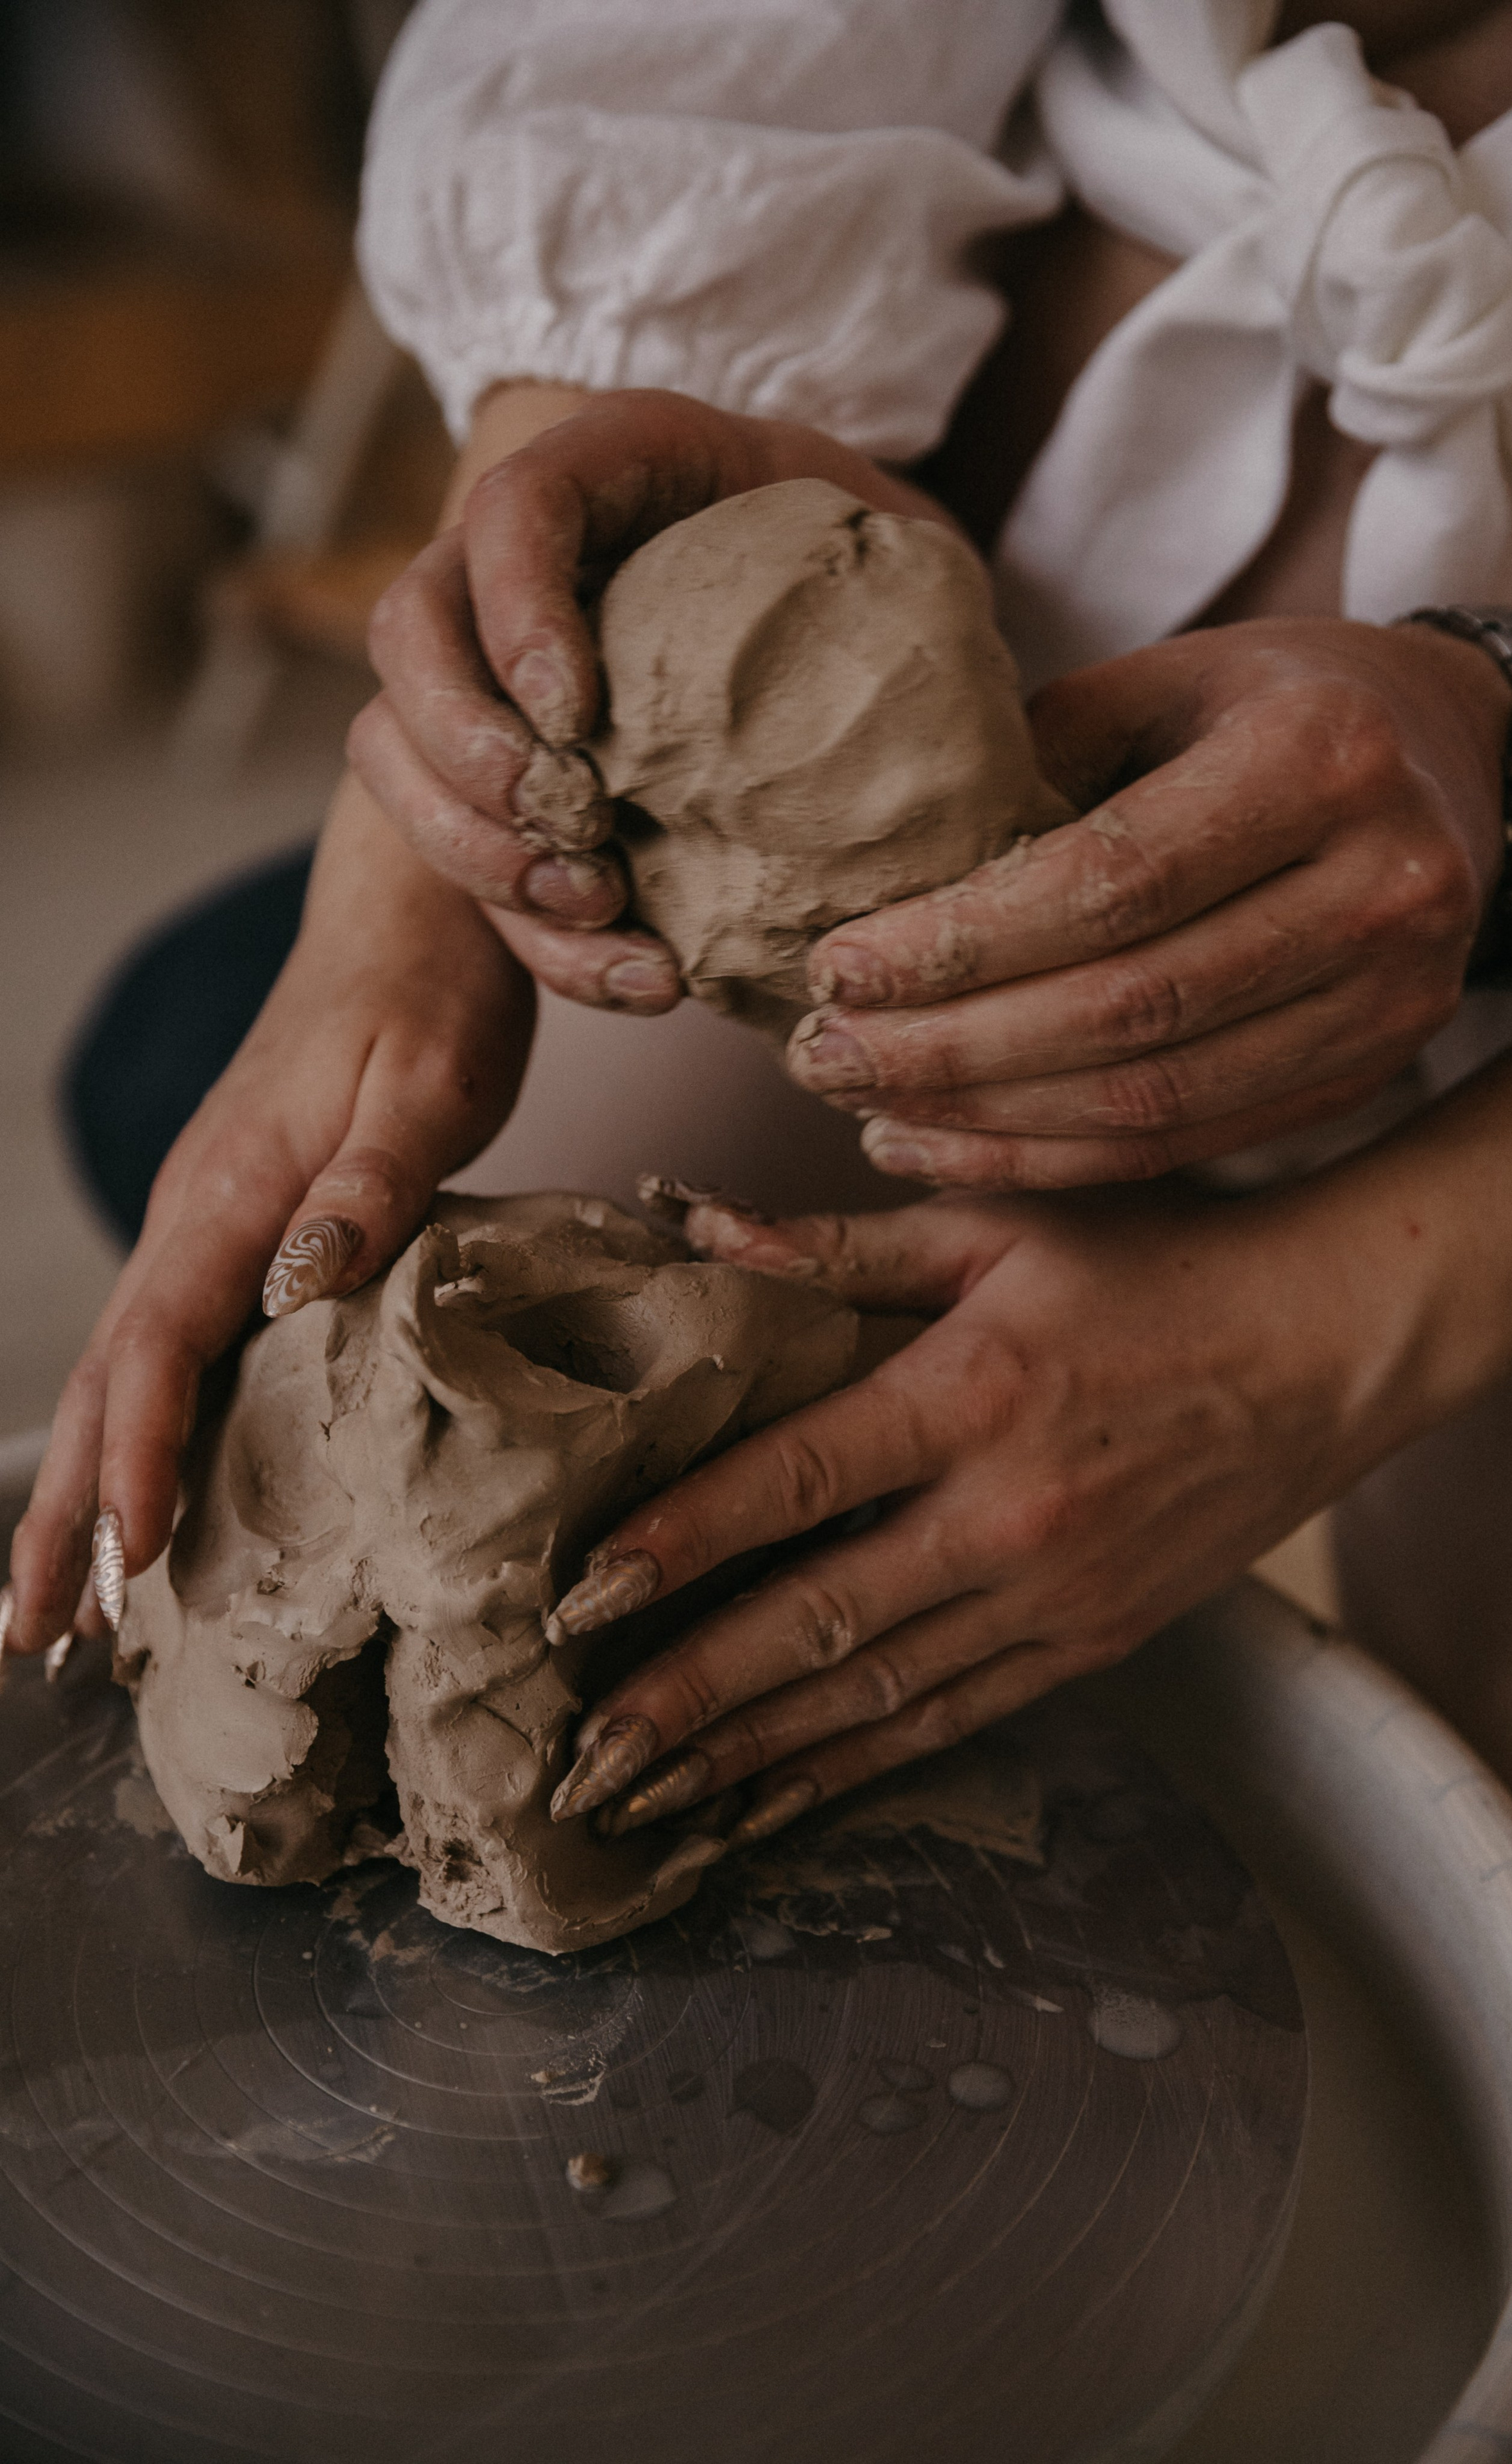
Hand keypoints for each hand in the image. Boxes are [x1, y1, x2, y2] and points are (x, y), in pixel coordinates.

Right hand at [5, 785, 534, 1656]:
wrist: (414, 910)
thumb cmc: (432, 993)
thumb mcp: (426, 1085)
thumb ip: (370, 1188)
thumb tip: (304, 1287)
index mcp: (231, 1190)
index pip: (160, 1344)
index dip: (135, 1456)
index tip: (126, 1560)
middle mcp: (199, 1214)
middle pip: (103, 1379)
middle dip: (65, 1510)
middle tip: (36, 1634)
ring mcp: (209, 1220)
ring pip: (121, 1370)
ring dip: (80, 1484)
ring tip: (57, 1602)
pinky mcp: (239, 1224)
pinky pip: (167, 1345)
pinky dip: (133, 1429)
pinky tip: (140, 1488)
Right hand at [348, 385, 958, 1012]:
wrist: (843, 628)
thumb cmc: (872, 573)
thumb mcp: (911, 550)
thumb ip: (919, 590)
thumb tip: (1005, 707)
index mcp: (614, 471)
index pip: (511, 508)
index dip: (517, 608)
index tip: (577, 712)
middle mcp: (516, 567)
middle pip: (410, 636)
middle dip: (467, 753)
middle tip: (569, 833)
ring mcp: (492, 681)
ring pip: (396, 754)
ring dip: (479, 853)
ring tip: (597, 908)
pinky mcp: (508, 794)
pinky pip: (469, 865)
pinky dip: (541, 937)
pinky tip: (645, 976)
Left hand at [545, 1180, 1367, 1844]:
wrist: (1333, 1344)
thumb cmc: (1160, 1262)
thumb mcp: (997, 1224)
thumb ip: (838, 1247)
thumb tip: (692, 1222)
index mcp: (971, 1392)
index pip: (793, 1481)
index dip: (679, 1542)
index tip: (579, 1599)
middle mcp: (1009, 1511)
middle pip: (821, 1620)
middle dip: (691, 1696)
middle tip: (583, 1756)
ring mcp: (1056, 1591)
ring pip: (880, 1694)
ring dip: (755, 1756)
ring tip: (646, 1805)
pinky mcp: (1094, 1640)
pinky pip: (955, 1718)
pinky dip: (858, 1767)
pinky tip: (774, 1801)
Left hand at [784, 616, 1511, 1186]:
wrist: (1459, 762)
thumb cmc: (1278, 706)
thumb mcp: (1167, 683)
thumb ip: (1039, 765)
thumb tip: (881, 876)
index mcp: (1318, 757)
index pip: (1109, 881)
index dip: (961, 943)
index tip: (836, 968)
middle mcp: (1379, 885)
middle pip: (1129, 1008)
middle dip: (952, 1049)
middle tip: (824, 1057)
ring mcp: (1391, 996)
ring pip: (1156, 1100)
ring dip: (990, 1122)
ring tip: (866, 1110)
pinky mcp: (1374, 1069)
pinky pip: (1190, 1140)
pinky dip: (1058, 1161)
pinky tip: (950, 1146)